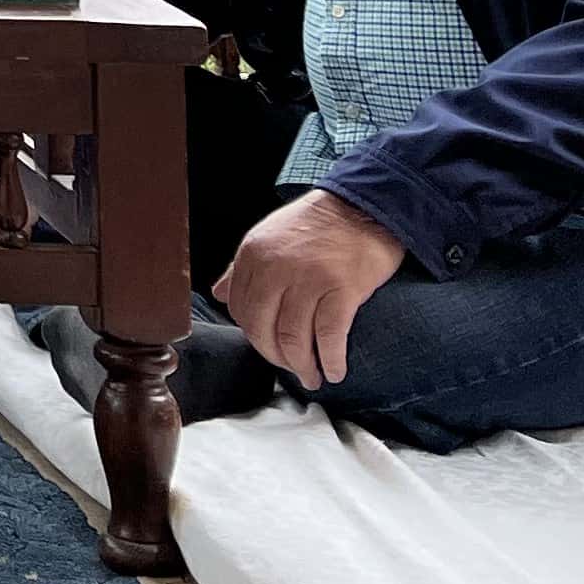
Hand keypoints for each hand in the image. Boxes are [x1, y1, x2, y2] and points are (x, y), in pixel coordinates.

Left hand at [215, 189, 404, 387]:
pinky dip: (331, 360)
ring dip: (302, 367)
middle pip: (262, 329)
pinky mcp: (342, 290)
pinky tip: (335, 371)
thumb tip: (219, 295)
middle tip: (292, 371)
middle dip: (276, 358)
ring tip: (313, 377)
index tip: (269, 348)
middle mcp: (275, 268)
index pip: (239, 310)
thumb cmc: (316, 225)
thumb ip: (241, 268)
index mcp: (253, 255)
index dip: (254, 336)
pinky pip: (329, 336)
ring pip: (293, 338)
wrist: (364, 206)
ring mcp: (308, 279)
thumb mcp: (268, 237)